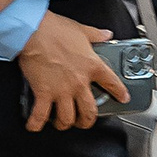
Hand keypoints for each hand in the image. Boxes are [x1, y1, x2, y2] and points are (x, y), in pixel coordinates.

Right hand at [17, 12, 126, 132]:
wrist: (33, 32)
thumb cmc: (55, 30)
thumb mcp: (81, 30)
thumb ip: (95, 35)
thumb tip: (104, 34)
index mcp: (92, 66)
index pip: (112, 83)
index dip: (119, 93)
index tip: (123, 98)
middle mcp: (79, 82)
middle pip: (89, 111)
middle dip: (87, 121)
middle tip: (83, 121)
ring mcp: (61, 90)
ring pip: (67, 118)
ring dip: (65, 124)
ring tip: (61, 124)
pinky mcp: (43, 93)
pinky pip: (40, 115)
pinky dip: (35, 124)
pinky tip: (34, 126)